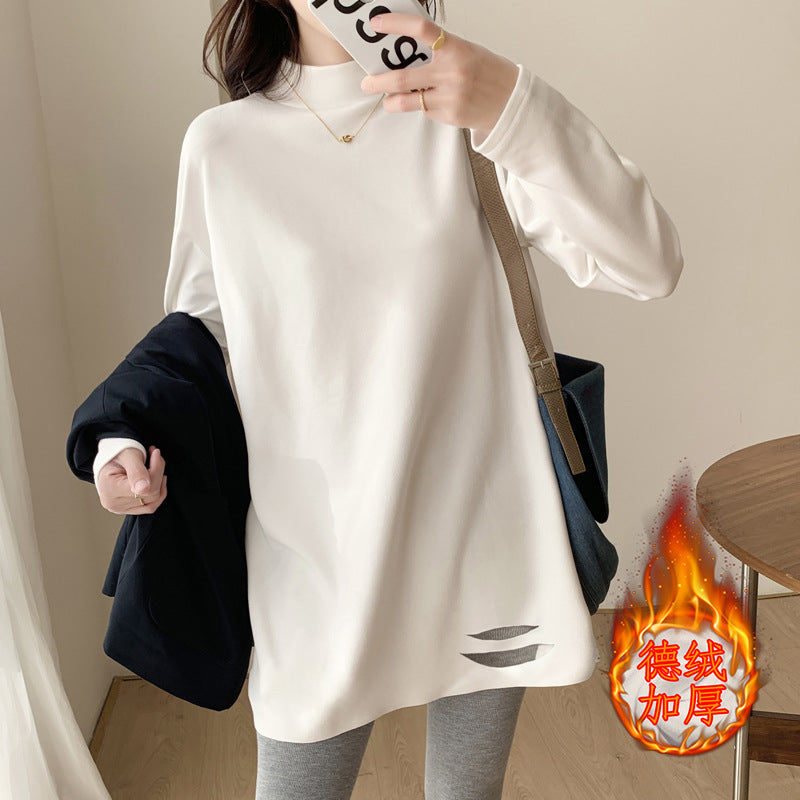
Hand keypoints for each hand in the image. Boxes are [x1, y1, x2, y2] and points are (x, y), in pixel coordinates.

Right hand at [96, 444, 167, 515]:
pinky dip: (158, 492)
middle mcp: (114, 503)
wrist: (109, 459)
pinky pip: (150, 506)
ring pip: (153, 501)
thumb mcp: (127, 455)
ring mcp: (121, 509)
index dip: (156, 470)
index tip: (155, 454)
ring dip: (160, 482)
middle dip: (158, 473)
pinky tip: (157, 479)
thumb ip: (137, 471)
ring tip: (155, 466)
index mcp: (110, 489)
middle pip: (150, 494)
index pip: (145, 487)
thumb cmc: (116, 454)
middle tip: (155, 456)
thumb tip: (144, 488)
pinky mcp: (129, 509)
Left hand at [359, 12, 518, 139]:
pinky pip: (425, 110)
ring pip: (407, 100)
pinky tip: (430, 103)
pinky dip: (421, 106)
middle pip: (403, 76)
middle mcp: (451, 71)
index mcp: (455, 48)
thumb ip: (438, 52)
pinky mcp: (450, 115)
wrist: (510, 101)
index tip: (375, 23)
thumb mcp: (465, 52)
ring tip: (385, 100)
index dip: (395, 24)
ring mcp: (450, 96)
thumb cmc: (485, 73)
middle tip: (366, 83)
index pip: (420, 30)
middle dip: (379, 81)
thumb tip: (404, 53)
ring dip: (391, 101)